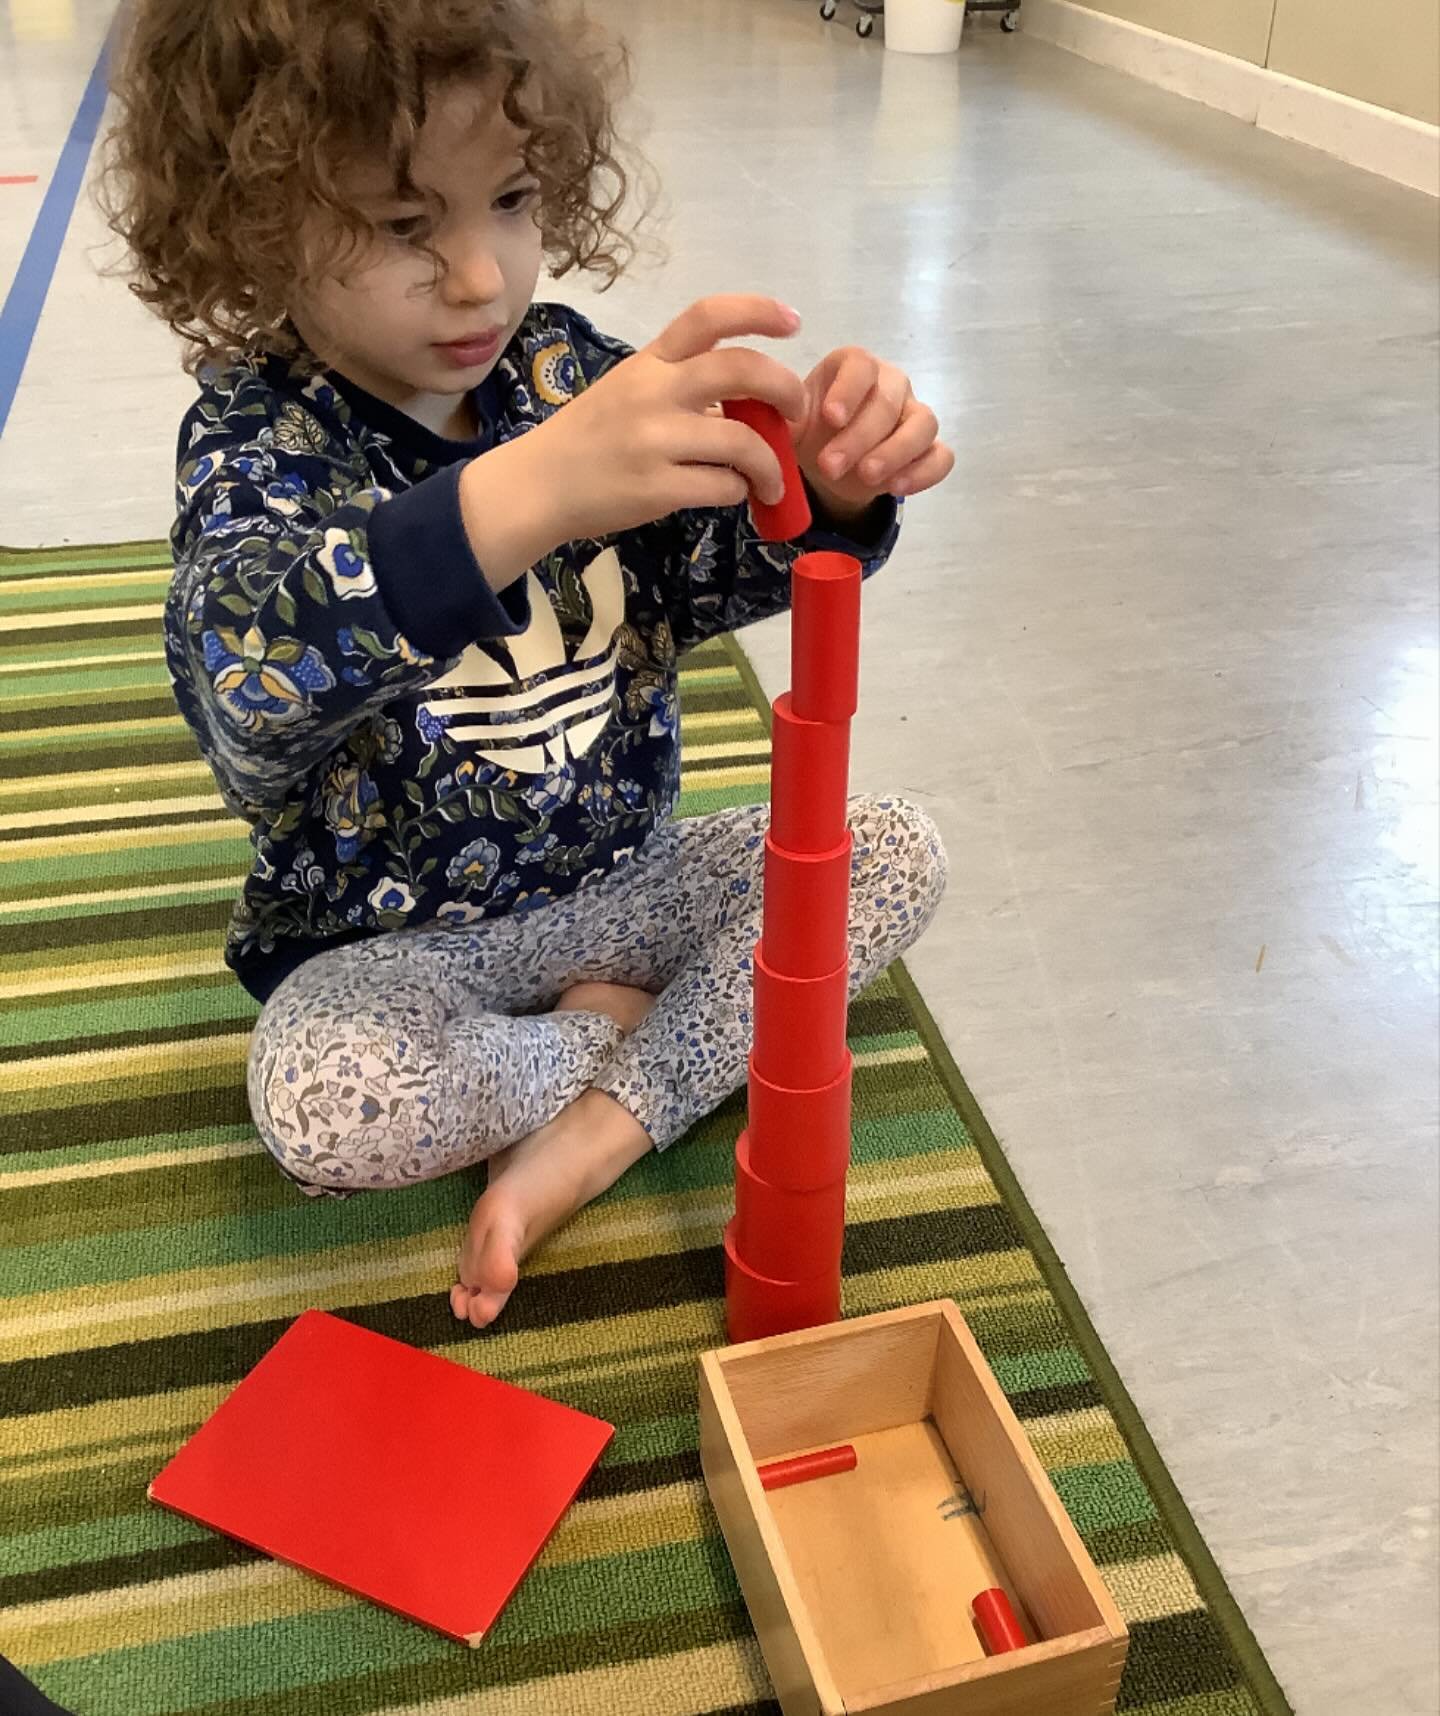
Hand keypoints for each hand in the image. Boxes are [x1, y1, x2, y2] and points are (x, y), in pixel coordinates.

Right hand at [463, 296, 808, 576]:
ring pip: (743, 444)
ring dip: (772, 465)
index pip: (708, 316)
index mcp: (649, 361)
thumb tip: (746, 402)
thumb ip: (680, 385)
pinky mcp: (656, 488)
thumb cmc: (588, 439)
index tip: (792, 322)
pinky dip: (739, 492)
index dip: (758, 312)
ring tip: (773, 481)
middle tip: (799, 412)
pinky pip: (723, 487)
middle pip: (741, 371)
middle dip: (786, 390)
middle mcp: (653, 392)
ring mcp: (654, 441)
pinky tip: (732, 494)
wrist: (537, 485)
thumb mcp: (627, 391)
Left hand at [791, 347, 952, 522]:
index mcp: (854, 367)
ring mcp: (914, 415)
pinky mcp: (928, 449)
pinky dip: (924, 472)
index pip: (861, 365)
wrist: (825, 464)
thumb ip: (781, 415)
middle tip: (829, 466)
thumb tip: (771, 412)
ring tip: (866, 477)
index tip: (830, 417)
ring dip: (895, 452)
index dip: (849, 389)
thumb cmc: (808, 432)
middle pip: (889, 400)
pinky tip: (896, 488)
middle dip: (860, 436)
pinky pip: (941, 456)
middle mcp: (890, 384)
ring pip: (923, 423)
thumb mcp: (788, 422)